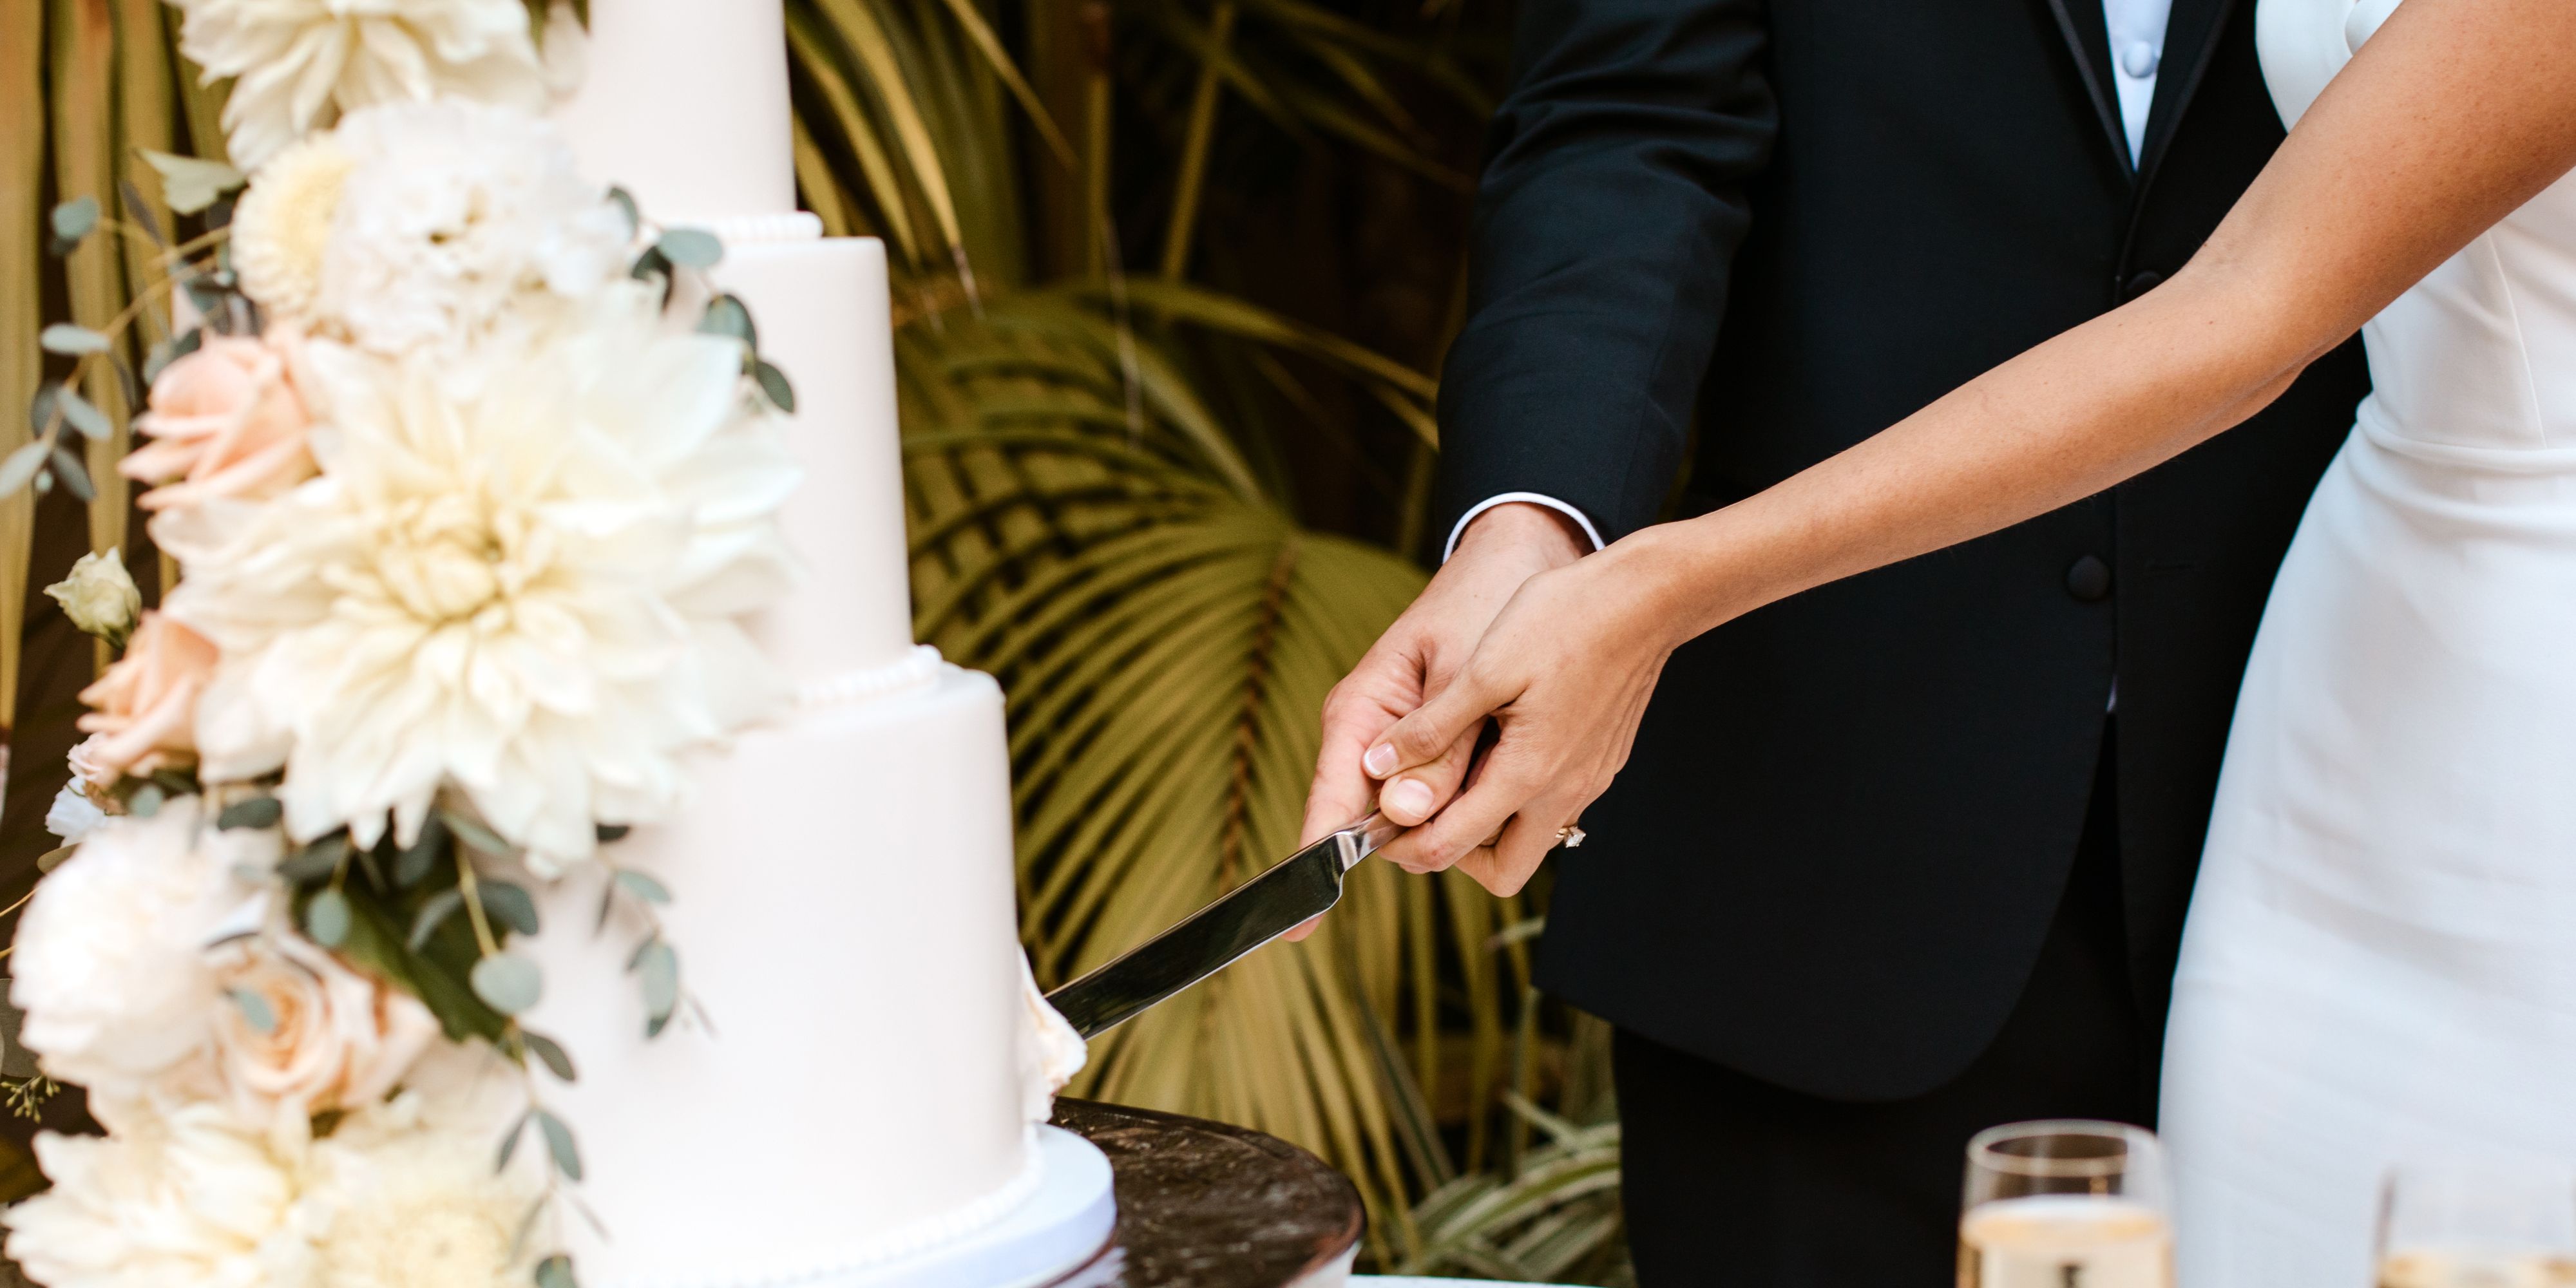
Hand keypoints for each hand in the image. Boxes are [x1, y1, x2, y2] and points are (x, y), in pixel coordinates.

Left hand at [1284, 503, 1586, 939]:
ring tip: (1456, 772)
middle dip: (1452, 851)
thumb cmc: (1565, 621)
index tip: (1377, 823)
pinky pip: (1553, 805)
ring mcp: (1588, 781)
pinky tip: (1499, 746)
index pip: (1450, 848)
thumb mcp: (1483, 668)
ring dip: (1487, 824)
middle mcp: (1563, 792)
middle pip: (1500, 869)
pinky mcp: (1600, 763)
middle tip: (1421, 808)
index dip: (1403, 847)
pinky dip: (1518, 797)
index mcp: (1526, 775)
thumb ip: (1432, 728)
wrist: (1647, 598)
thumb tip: (1380, 768)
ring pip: (1529, 839)